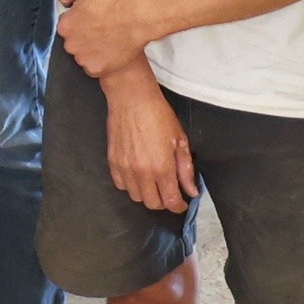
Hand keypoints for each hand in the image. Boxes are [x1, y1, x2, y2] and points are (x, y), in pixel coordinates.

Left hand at [55, 0, 157, 79]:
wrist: (138, 19)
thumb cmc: (112, 1)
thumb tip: (60, 1)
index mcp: (64, 26)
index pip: (67, 25)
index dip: (80, 20)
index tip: (92, 17)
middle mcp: (69, 45)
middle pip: (73, 41)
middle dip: (83, 36)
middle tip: (101, 28)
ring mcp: (82, 59)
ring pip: (82, 55)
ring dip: (91, 50)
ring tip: (107, 39)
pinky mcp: (96, 70)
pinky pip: (93, 68)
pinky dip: (100, 62)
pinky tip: (110, 51)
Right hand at [103, 71, 194, 212]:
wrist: (131, 98)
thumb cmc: (158, 114)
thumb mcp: (179, 140)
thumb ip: (185, 169)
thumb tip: (191, 191)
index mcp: (162, 167)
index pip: (171, 201)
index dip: (179, 206)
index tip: (182, 202)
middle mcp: (142, 172)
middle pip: (153, 204)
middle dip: (164, 202)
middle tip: (169, 191)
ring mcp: (125, 168)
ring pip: (136, 197)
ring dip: (147, 194)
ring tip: (153, 183)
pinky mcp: (112, 161)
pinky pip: (120, 185)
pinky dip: (130, 185)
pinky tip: (138, 175)